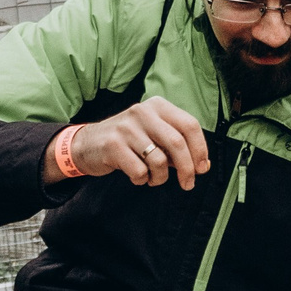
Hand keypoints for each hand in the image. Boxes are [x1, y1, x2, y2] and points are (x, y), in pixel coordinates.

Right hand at [58, 98, 210, 190]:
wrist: (88, 143)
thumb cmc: (128, 141)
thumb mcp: (153, 134)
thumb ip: (177, 146)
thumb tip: (203, 165)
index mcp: (158, 106)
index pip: (189, 125)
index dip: (200, 150)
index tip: (202, 168)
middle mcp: (143, 112)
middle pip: (177, 143)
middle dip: (187, 168)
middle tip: (188, 183)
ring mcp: (127, 128)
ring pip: (159, 160)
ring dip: (161, 177)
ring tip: (154, 178)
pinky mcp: (113, 145)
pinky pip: (140, 171)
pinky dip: (142, 180)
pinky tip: (137, 176)